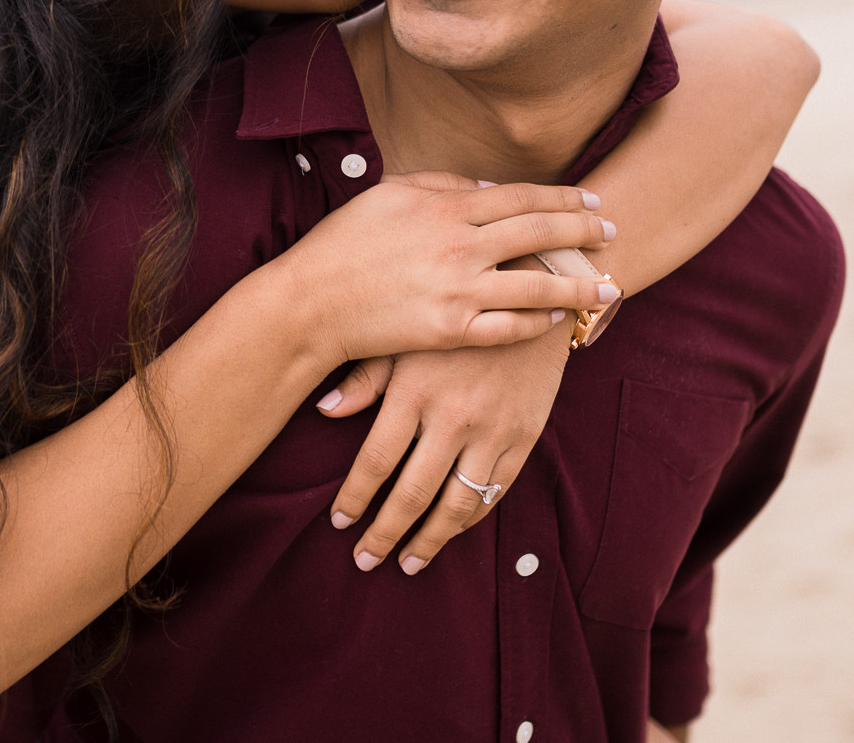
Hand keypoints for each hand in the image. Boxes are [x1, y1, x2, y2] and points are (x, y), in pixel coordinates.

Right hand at [268, 170, 616, 368]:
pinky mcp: (451, 331)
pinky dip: (538, 323)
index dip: (562, 197)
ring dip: (579, 286)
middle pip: (539, 234)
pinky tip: (558, 320)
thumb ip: (441, 185)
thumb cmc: (344, 244)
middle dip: (583, 232)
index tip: (592, 198)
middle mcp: (459, 245)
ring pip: (537, 286)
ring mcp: (458, 291)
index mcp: (445, 207)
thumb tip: (488, 187)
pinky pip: (509, 328)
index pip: (521, 197)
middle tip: (614, 232)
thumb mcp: (389, 195)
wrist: (310, 303)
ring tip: (609, 288)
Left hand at [316, 326, 569, 573]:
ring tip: (408, 562)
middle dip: (386, 534)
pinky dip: (470, 517)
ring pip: (456, 503)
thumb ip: (365, 377)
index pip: (375, 463)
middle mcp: (452, 416)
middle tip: (366, 560)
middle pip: (413, 494)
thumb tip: (323, 411)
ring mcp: (492, 430)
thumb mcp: (404, 335)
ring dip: (430, 540)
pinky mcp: (523, 435)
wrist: (530, 291)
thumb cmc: (452, 309)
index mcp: (414, 391)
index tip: (339, 524)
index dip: (354, 499)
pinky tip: (450, 530)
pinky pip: (494, 490)